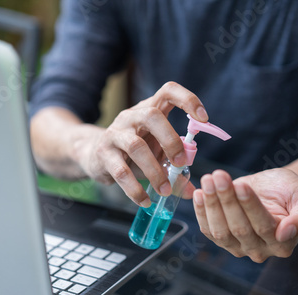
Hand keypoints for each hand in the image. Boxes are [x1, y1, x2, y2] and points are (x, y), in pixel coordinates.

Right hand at [75, 82, 207, 206]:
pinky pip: (121, 171)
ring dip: (154, 171)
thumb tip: (192, 191)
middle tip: (181, 163)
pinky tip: (144, 200)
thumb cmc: (132, 152)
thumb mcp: (156, 154)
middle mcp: (131, 116)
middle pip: (152, 115)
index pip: (168, 91)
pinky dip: (135, 189)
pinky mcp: (103, 153)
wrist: (94, 156)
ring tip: (165, 190)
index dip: (188, 100)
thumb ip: (175, 170)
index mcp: (149, 110)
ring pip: (136, 146)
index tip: (204, 119)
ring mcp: (114, 133)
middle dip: (170, 140)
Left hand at [193, 168, 297, 261]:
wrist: (274, 190)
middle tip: (218, 176)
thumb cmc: (290, 193)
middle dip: (227, 200)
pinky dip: (201, 211)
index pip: (263, 226)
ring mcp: (238, 248)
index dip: (250, 205)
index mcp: (283, 244)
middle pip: (239, 228)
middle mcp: (260, 250)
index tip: (241, 185)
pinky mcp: (221, 240)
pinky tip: (199, 193)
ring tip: (208, 180)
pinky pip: (208, 230)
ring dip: (211, 204)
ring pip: (220, 231)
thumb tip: (286, 233)